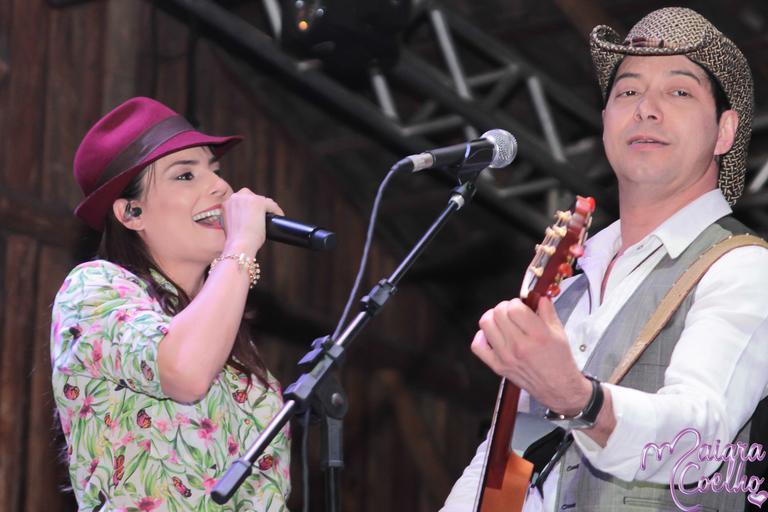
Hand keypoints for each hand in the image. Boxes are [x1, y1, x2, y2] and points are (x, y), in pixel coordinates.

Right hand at [220, 189, 283, 255]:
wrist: (239, 245)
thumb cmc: (235, 241)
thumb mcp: (230, 226)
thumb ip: (235, 219)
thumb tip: (246, 220)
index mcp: (226, 204)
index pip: (240, 201)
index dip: (248, 207)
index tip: (254, 214)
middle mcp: (234, 198)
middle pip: (250, 196)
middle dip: (256, 204)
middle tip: (263, 215)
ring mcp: (246, 198)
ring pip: (261, 199)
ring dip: (267, 206)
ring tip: (273, 215)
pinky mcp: (259, 202)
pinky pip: (271, 204)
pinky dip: (276, 210)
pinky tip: (279, 216)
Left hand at [471, 297, 591, 414]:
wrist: (557, 388)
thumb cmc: (559, 360)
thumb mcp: (559, 332)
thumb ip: (547, 311)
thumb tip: (537, 296)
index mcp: (538, 335)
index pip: (514, 308)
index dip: (516, 303)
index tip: (521, 306)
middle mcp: (519, 346)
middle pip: (498, 313)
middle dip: (505, 308)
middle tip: (512, 313)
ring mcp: (506, 357)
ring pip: (486, 324)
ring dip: (493, 318)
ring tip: (502, 321)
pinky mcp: (497, 366)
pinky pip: (477, 346)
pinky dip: (482, 337)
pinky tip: (493, 336)